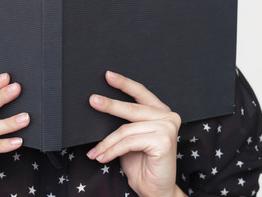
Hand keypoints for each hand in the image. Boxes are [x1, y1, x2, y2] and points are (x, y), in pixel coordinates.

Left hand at [86, 71, 185, 196]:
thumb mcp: (129, 139)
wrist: (155, 190)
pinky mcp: (164, 140)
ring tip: (95, 152)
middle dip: (109, 105)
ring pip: (126, 129)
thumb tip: (101, 108)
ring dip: (107, 143)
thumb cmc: (143, 165)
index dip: (124, 83)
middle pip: (132, 108)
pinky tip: (103, 157)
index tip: (108, 75)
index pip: (141, 93)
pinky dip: (112, 150)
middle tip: (93, 101)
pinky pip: (128, 142)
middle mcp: (167, 116)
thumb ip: (124, 124)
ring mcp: (167, 127)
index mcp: (160, 112)